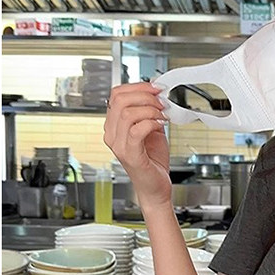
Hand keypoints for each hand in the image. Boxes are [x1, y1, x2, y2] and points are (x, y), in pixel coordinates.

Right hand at [103, 82, 170, 208]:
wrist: (155, 187)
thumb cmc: (153, 162)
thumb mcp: (152, 130)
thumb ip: (151, 113)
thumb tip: (157, 94)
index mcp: (114, 126)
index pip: (117, 94)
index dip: (138, 87)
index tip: (156, 88)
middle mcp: (112, 134)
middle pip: (120, 100)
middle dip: (145, 96)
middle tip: (161, 102)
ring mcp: (118, 145)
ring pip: (127, 113)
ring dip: (150, 109)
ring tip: (162, 115)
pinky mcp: (129, 155)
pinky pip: (136, 130)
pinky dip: (151, 123)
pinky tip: (161, 125)